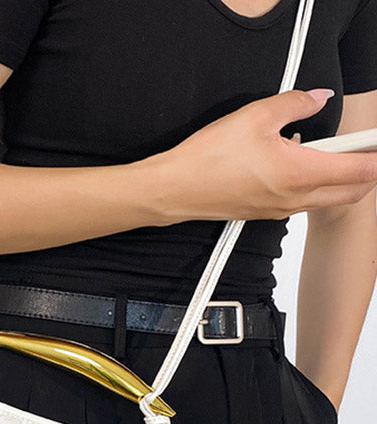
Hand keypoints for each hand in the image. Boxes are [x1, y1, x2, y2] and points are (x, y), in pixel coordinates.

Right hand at [141, 88, 376, 223]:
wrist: (177, 190)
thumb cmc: (209, 157)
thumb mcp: (255, 115)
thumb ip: (295, 104)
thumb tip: (316, 98)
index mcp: (300, 173)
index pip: (360, 170)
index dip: (375, 155)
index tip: (375, 141)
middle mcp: (296, 198)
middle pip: (353, 192)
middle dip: (367, 172)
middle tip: (360, 147)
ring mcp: (282, 210)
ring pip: (329, 199)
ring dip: (339, 179)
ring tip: (324, 151)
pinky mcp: (268, 214)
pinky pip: (305, 202)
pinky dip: (314, 186)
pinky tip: (295, 165)